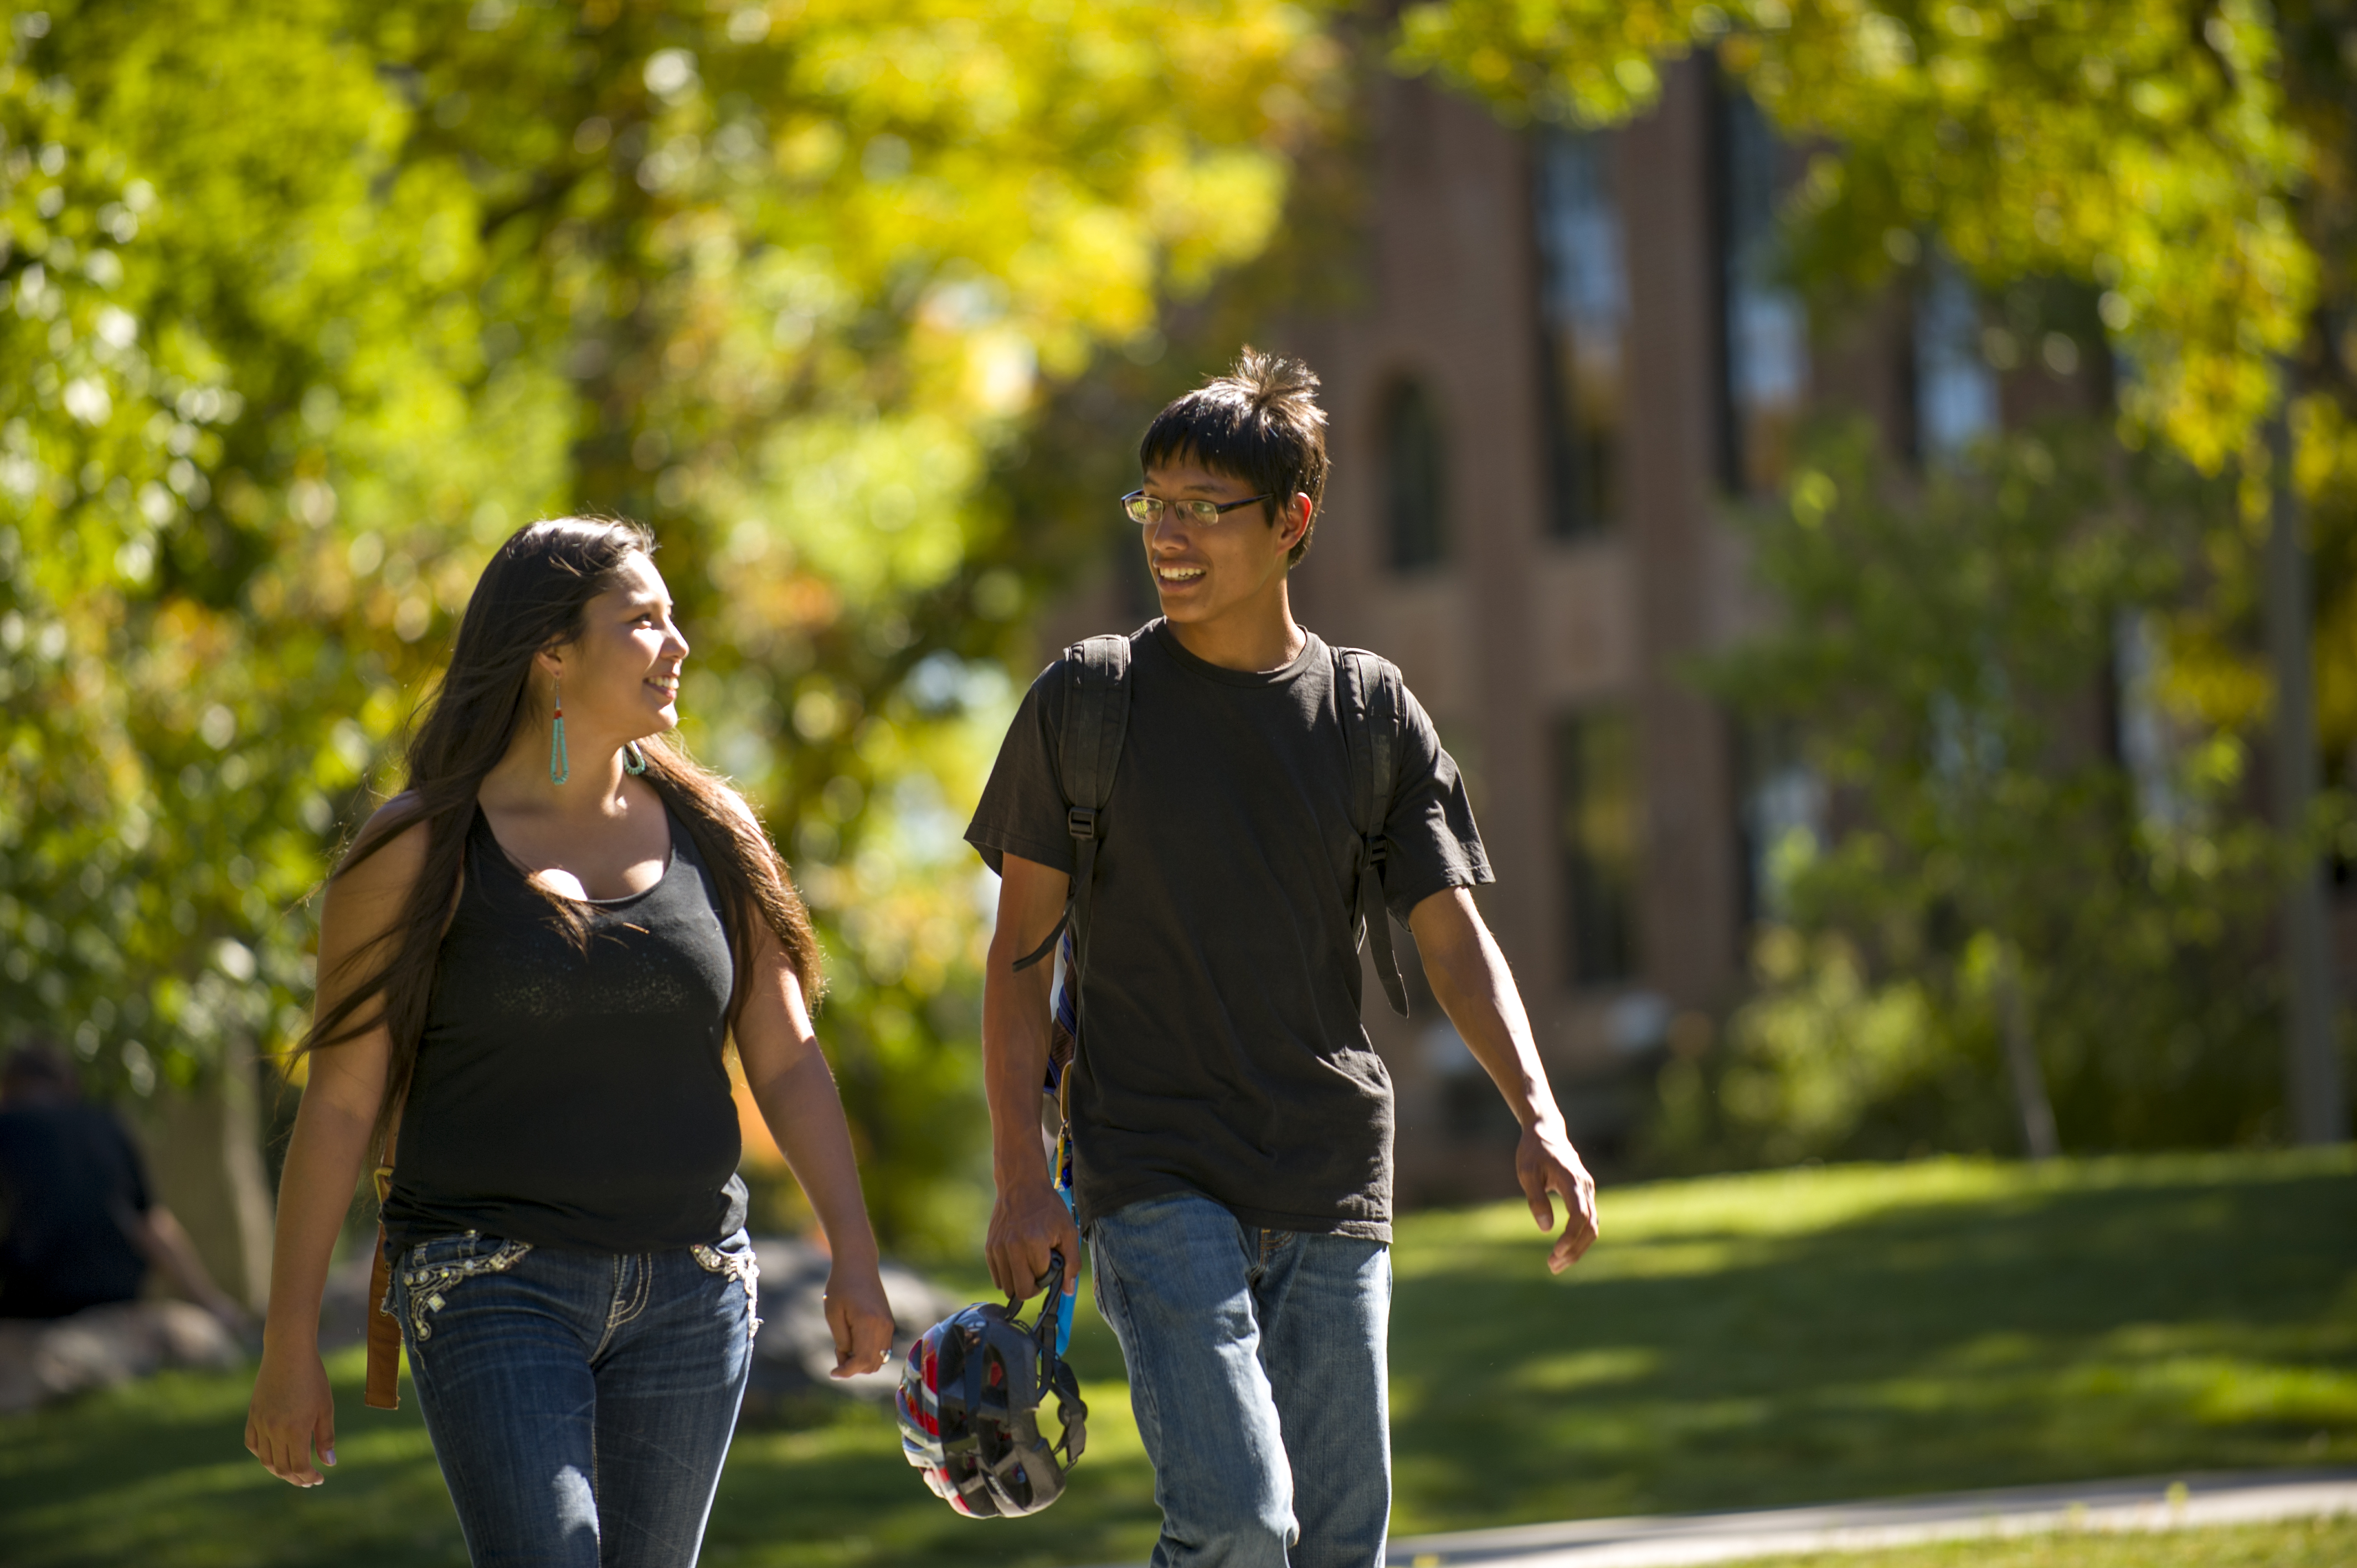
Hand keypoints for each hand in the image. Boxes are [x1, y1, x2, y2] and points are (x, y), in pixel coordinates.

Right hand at [246, 1344, 336, 1486]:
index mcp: (295, 1430)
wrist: (288, 1353)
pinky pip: (253, 1444)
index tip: (319, 1479)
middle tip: (308, 1480)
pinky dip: (262, 1454)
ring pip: (265, 1459)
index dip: (308, 1476)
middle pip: (281, 1467)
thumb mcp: (325, 1407)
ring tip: (293, 1471)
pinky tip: (275, 1454)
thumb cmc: (313, 1378)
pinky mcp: (252, 1416)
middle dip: (296, 1478)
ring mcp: (260, 1423)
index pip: (298, 1466)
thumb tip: (329, 1463)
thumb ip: (325, 1437)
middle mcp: (274, 1430)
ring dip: (279, 1470)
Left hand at [823, 1261, 895, 1378]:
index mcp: (868, 1322)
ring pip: (879, 1359)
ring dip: (862, 1361)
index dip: (846, 1372)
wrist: (858, 1264)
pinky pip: (882, 1348)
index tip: (832, 1373)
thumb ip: (841, 1340)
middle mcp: (883, 1326)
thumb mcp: (833, 1314)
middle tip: (838, 1352)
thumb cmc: (840, 1286)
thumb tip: (846, 1361)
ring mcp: (888, 1324)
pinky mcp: (889, 1322)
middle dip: (853, 1367)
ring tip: (845, 1346)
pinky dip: (869, 1353)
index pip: (861, 1361)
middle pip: (872, 1364)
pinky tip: (854, 1341)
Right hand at [986, 1175, 1080, 1308]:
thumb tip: (1068, 1292)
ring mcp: (998, 1248)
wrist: (1021, 1184)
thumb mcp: (1068, 1231)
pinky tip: (1018, 1261)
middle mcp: (1012, 1246)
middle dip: (1033, 1287)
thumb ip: (1072, 1262)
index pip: (1040, 1281)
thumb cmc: (1048, 1207)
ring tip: (1028, 1263)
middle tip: (1040, 1271)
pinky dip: (1008, 1276)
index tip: (1051, 1265)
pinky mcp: (989, 1248)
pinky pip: (997, 1277)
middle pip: (1021, 1291)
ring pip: (1007, 1287)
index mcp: (1034, 1242)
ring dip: (1019, 1281)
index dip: (1048, 1278)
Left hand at [1518, 1121, 1599, 1273]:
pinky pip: (1588, 1221)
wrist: (1546, 1132)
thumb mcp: (1526, 1173)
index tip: (1556, 1251)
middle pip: (1590, 1225)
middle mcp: (1586, 1186)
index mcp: (1572, 1179)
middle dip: (1574, 1249)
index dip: (1571, 1236)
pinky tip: (1564, 1251)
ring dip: (1577, 1248)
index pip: (1579, 1214)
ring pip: (1592, 1226)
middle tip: (1552, 1266)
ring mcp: (1589, 1191)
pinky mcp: (1586, 1195)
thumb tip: (1545, 1229)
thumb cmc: (1533, 1152)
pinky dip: (1579, 1238)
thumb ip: (1536, 1199)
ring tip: (1556, 1264)